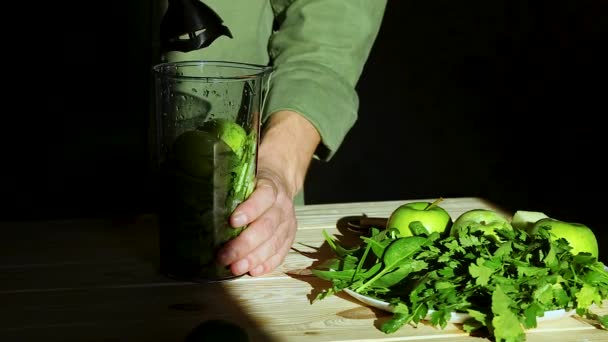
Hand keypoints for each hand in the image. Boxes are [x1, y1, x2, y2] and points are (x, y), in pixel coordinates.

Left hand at [216, 110, 319, 276]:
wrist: (281, 177)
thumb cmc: (253, 178)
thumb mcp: (243, 170)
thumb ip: (223, 177)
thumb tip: (180, 173)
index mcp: (269, 185)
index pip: (262, 197)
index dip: (249, 210)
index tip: (231, 221)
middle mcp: (282, 204)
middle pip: (267, 225)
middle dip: (245, 244)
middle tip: (225, 256)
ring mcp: (288, 220)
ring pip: (275, 241)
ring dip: (255, 257)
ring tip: (236, 268)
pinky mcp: (289, 234)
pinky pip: (282, 251)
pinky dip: (269, 263)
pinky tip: (254, 270)